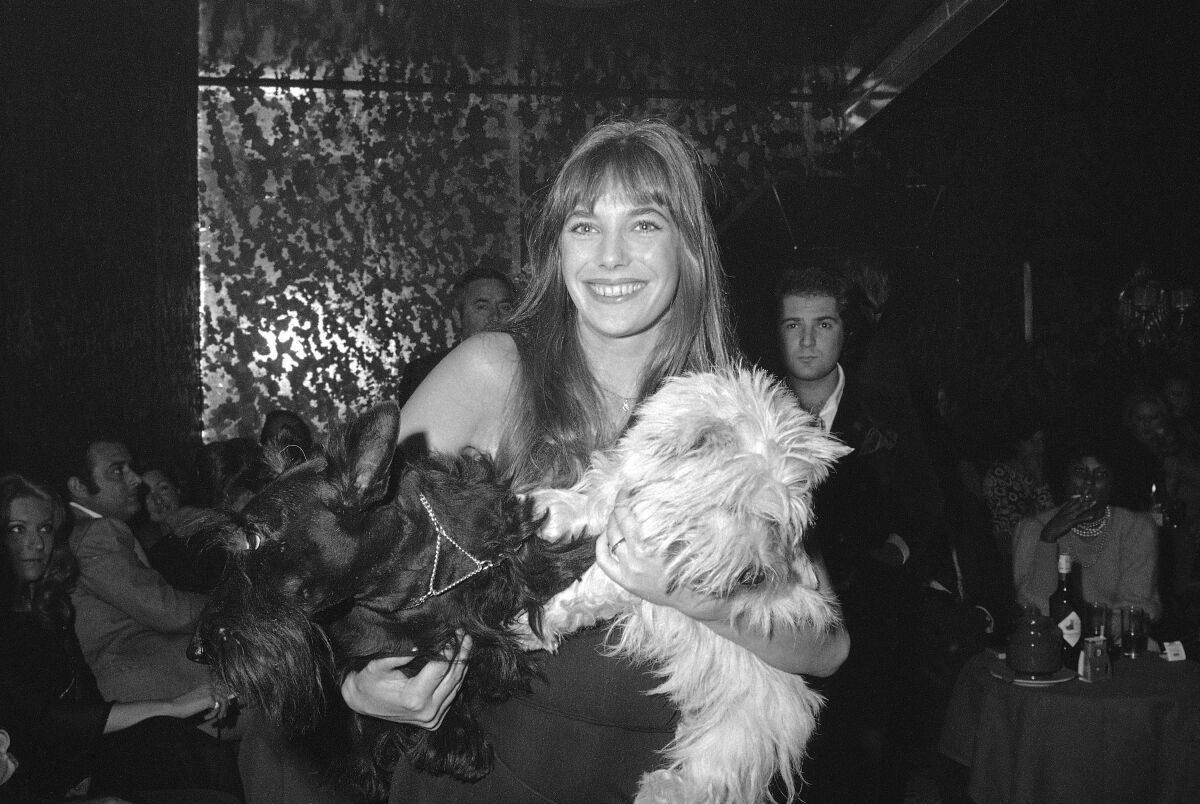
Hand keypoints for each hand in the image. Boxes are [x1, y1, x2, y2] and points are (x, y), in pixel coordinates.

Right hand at [170, 683, 231, 720]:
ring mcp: (210, 692)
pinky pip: (217, 708)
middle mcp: (210, 686)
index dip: (224, 699)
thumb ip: (208, 698)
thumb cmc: (183, 704)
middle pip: (224, 695)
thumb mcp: (198, 698)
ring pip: (224, 701)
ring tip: (217, 717)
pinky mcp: (210, 699)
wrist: (174, 706)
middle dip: (225, 706)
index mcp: (207, 684)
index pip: (221, 690)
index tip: (223, 707)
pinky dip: (213, 714)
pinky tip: (205, 717)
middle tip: (222, 715)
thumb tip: (219, 703)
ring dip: (221, 711)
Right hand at [341, 635, 470, 728]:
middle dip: (460, 653)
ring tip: (465, 643)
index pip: (441, 667)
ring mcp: (432, 719)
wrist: (362, 702)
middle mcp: (427, 711)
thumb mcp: (380, 664)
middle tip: (464, 634)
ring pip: (456, 687)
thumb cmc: (369, 681)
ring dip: (461, 664)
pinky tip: (458, 661)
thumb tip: (426, 639)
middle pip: (453, 677)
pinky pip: (451, 696)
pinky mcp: (434, 721)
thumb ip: (403, 653)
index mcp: (415, 698)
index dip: (448, 648)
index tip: (452, 632)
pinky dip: (456, 678)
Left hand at [593, 493, 731, 623]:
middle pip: (617, 523)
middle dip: (618, 508)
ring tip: (617, 517)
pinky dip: (601, 545)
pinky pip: (603, 560)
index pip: (626, 513)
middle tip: (624, 500)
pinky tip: (606, 537)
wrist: (694, 596)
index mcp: (649, 543)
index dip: (623, 498)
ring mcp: (628, 570)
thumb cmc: (693, 563)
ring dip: (611, 524)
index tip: (626, 489)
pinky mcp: (625, 581)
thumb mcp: (685, 536)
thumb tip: (662, 494)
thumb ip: (670, 518)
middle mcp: (636, 556)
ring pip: (610, 538)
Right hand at [1040, 496, 1101, 542]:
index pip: (1070, 502)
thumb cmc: (1053, 525)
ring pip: (1079, 510)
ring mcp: (1068, 517)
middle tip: (1090, 493)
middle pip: (1076, 503)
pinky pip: (1079, 519)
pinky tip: (1091, 516)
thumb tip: (1067, 512)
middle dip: (1084, 498)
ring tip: (1094, 502)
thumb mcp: (1058, 517)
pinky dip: (1085, 518)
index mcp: (1063, 510)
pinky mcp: (1070, 523)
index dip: (1076, 497)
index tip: (1081, 493)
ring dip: (1087, 506)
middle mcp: (1066, 511)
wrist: (1048, 531)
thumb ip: (1063, 514)